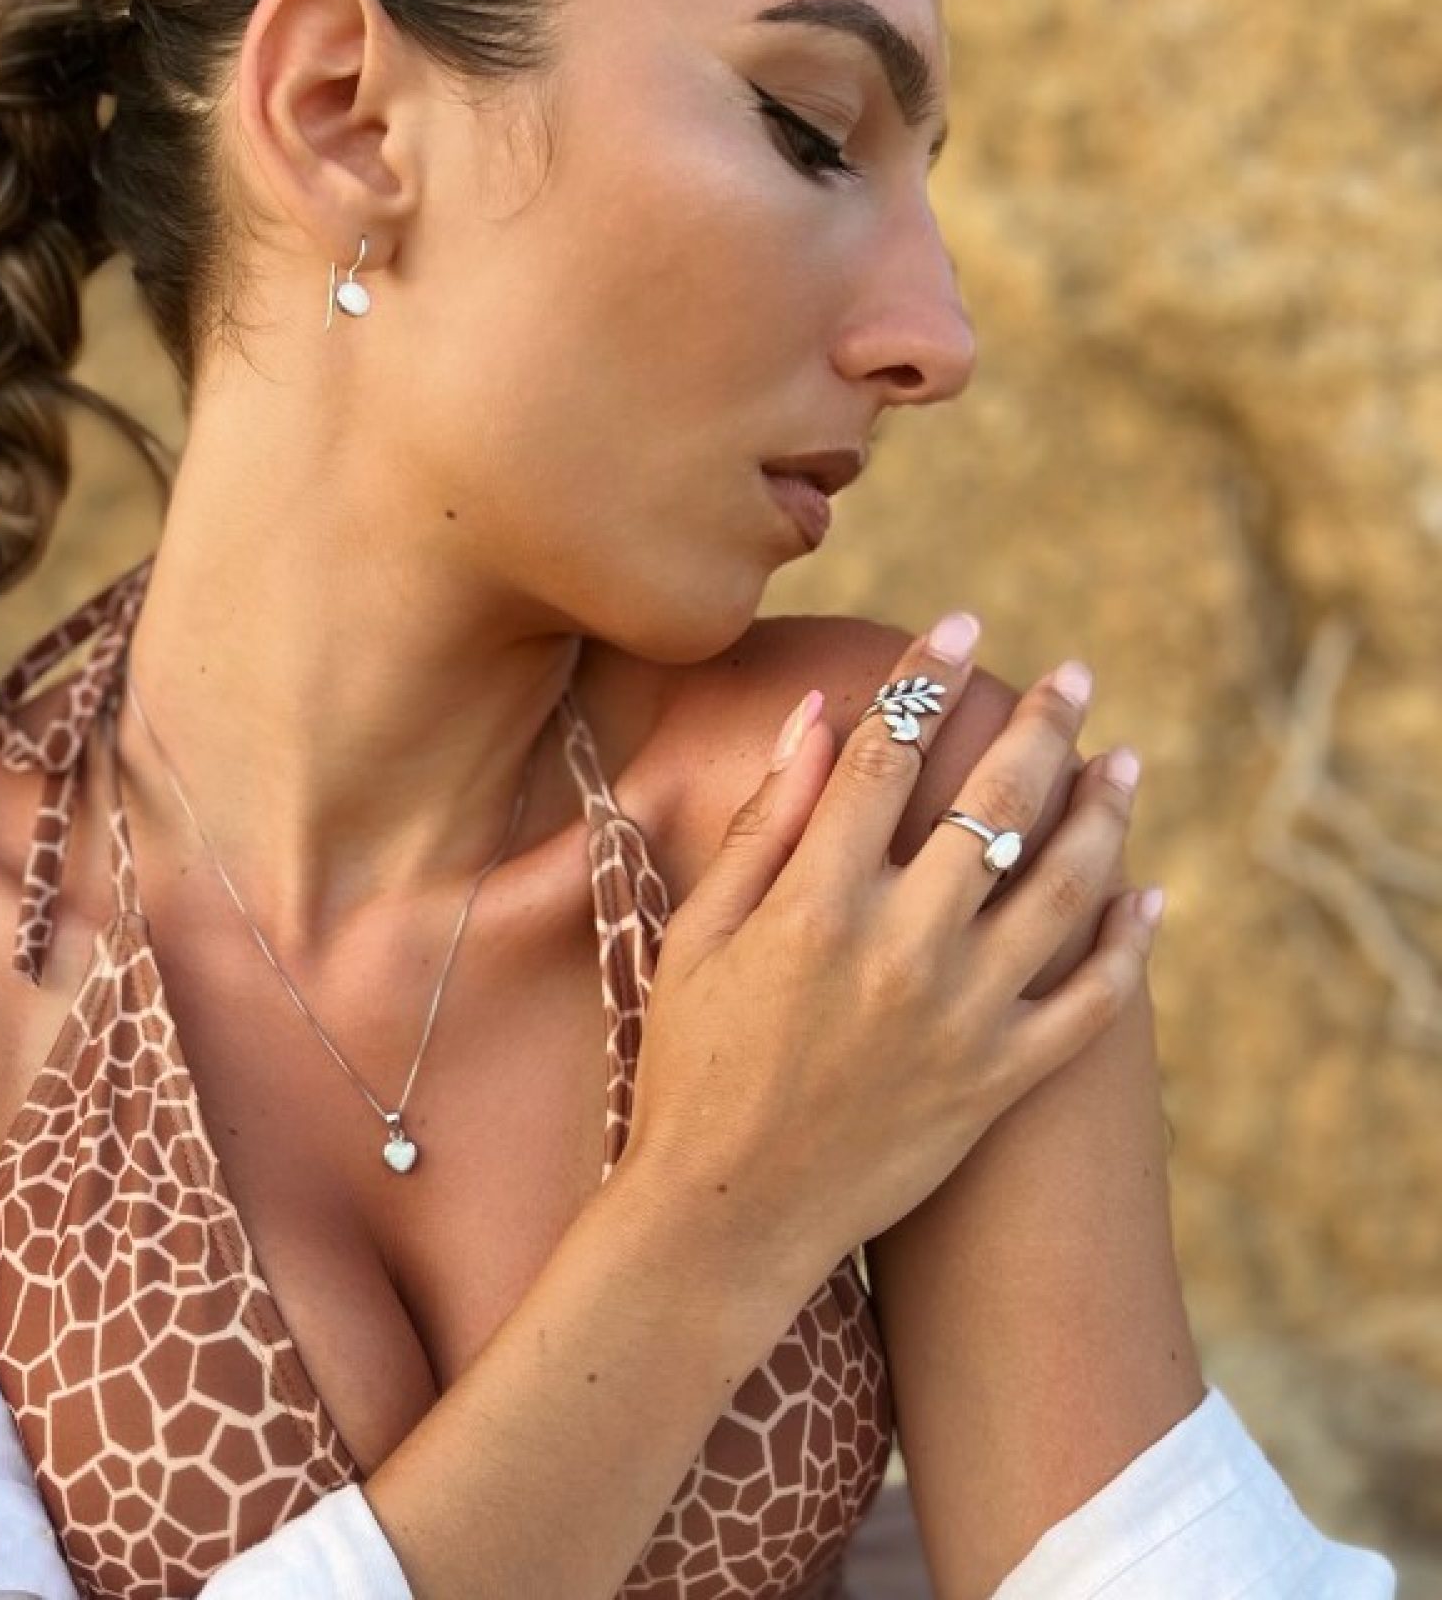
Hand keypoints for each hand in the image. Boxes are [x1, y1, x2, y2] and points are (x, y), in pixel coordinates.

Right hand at [624, 612, 1157, 1288]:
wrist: (725, 1214)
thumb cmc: (690, 1065)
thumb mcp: (698, 935)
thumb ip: (761, 827)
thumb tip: (815, 722)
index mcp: (817, 903)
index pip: (888, 757)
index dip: (925, 680)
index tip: (959, 625)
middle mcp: (902, 947)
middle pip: (993, 803)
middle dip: (1040, 725)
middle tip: (1072, 676)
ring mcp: (963, 1016)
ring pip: (1062, 889)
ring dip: (1102, 814)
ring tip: (1124, 763)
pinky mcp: (1000, 1080)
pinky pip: (1091, 1003)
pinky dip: (1129, 946)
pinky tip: (1147, 894)